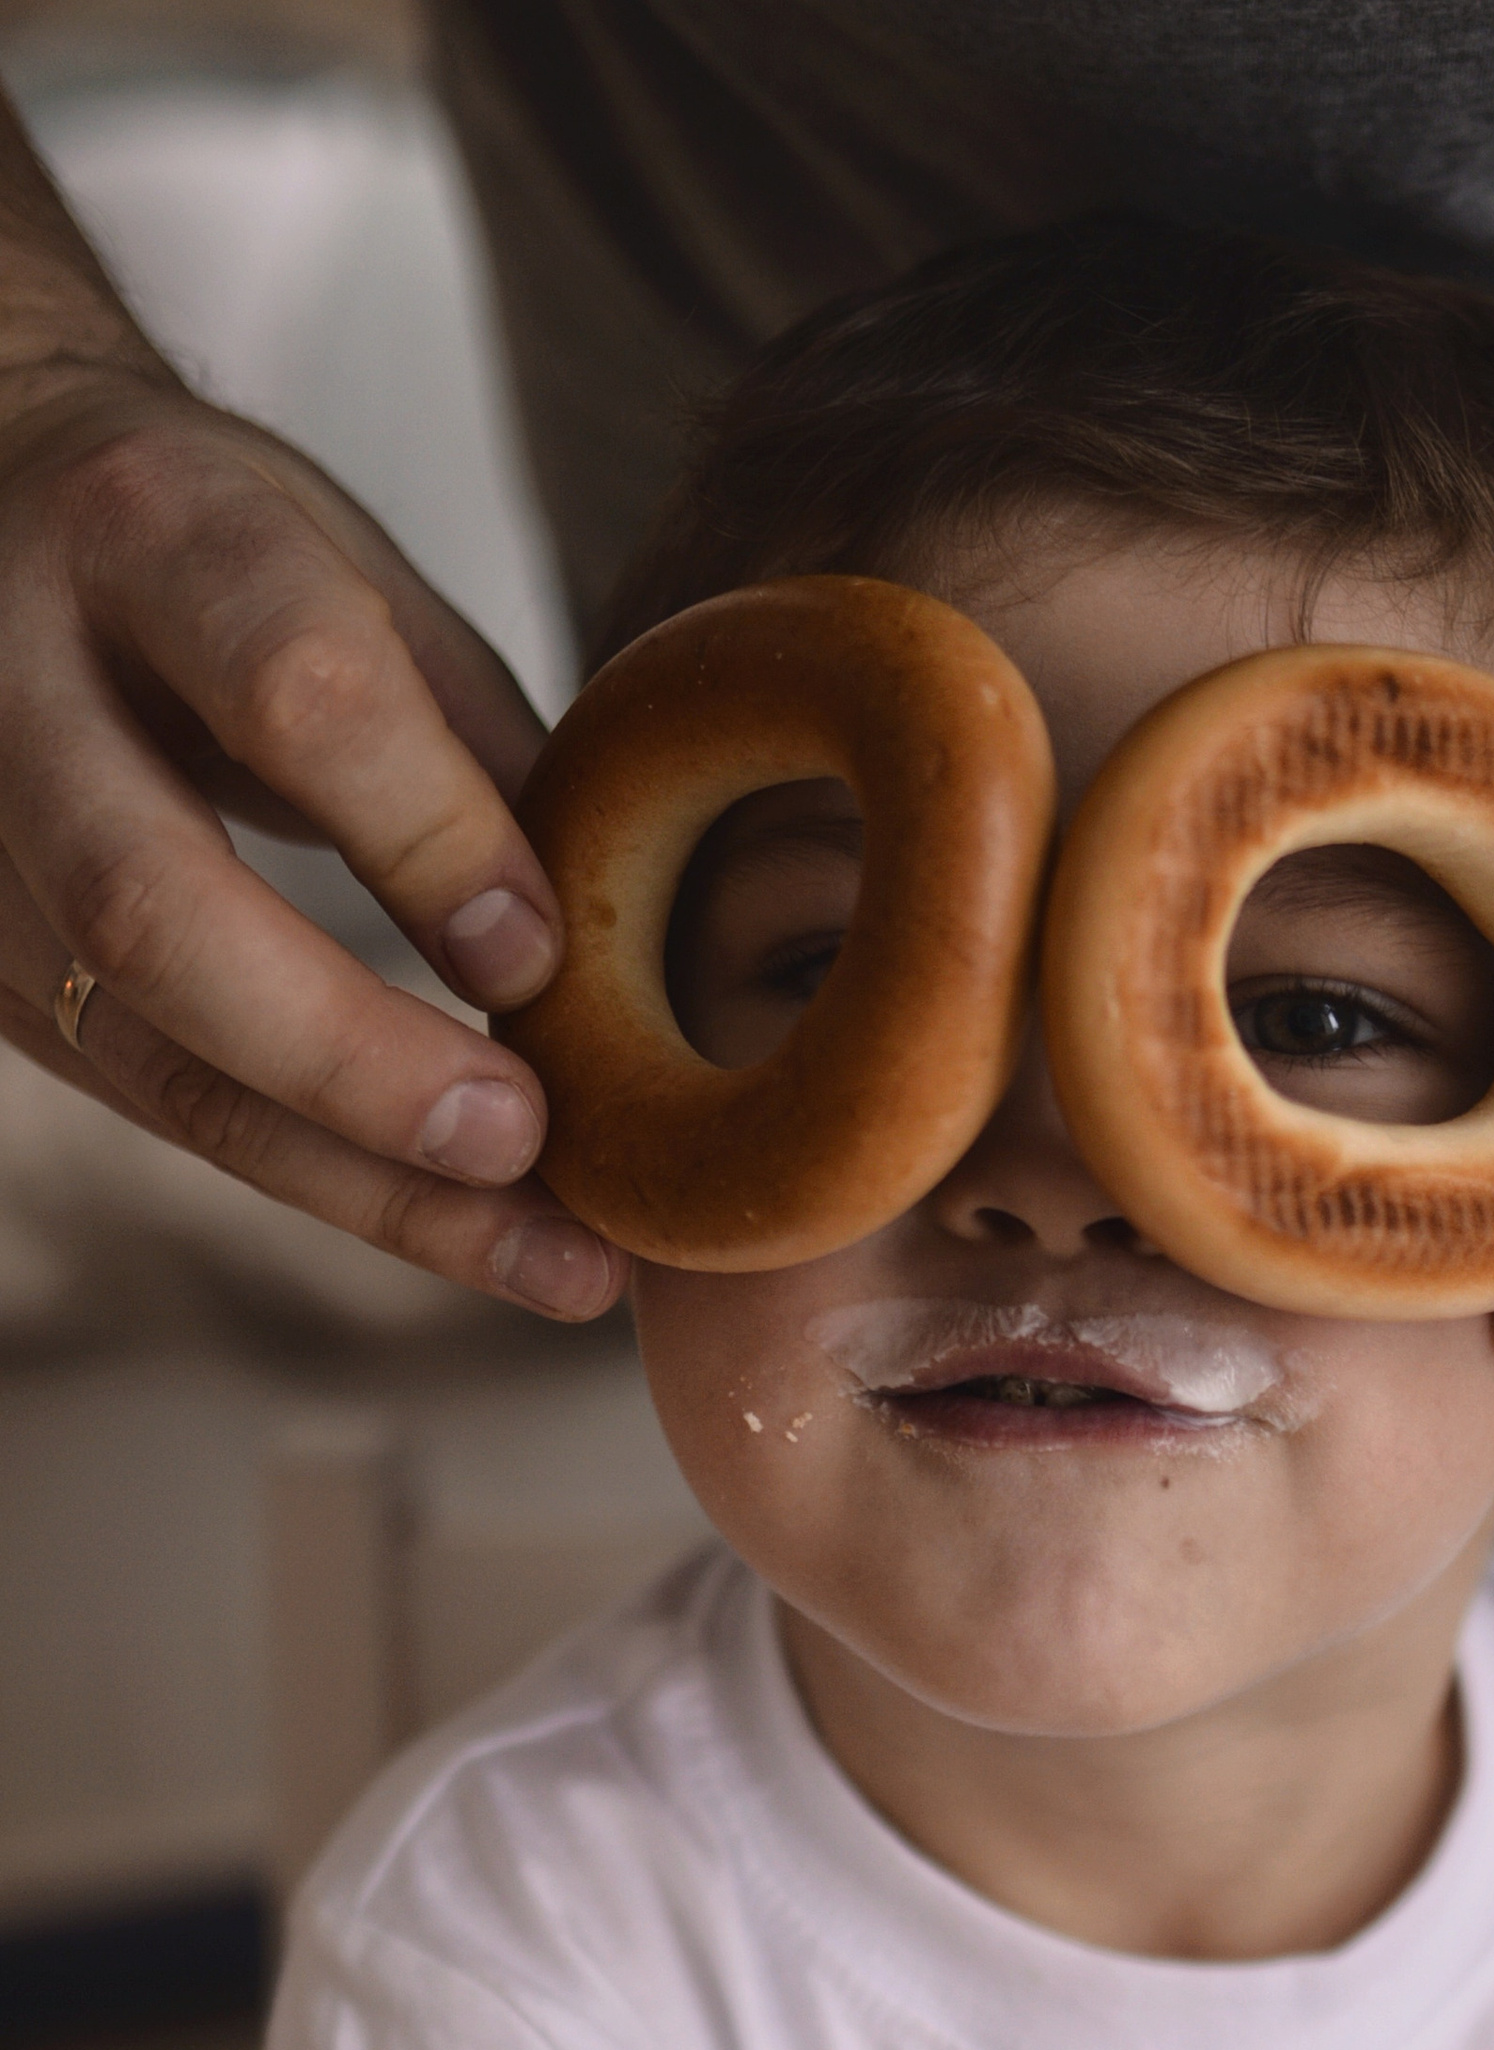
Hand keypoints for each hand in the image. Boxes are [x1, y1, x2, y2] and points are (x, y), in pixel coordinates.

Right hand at [0, 355, 622, 1316]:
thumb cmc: (224, 557)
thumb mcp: (352, 574)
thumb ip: (464, 746)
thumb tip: (617, 951)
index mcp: (149, 530)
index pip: (287, 690)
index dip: (424, 833)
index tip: (541, 958)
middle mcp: (13, 686)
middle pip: (152, 906)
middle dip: (352, 1055)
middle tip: (526, 1141)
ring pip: (152, 1052)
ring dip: (367, 1182)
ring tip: (556, 1258)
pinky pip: (166, 1108)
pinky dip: (335, 1184)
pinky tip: (480, 1235)